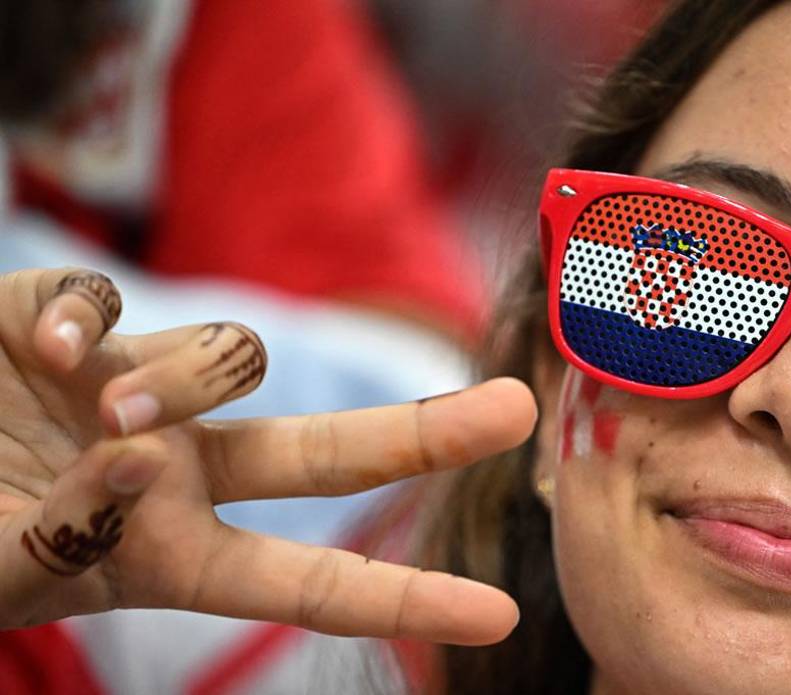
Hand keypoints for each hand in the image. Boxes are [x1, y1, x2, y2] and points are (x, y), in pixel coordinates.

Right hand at [0, 268, 535, 644]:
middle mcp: (179, 464)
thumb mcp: (4, 568)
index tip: (500, 617)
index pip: (308, 584)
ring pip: (236, 359)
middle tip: (521, 408)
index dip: (403, 601)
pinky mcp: (77, 321)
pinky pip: (115, 300)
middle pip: (332, 453)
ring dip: (186, 385)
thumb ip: (65, 539)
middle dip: (427, 432)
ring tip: (103, 413)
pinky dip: (84, 319)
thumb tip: (141, 459)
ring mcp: (138, 387)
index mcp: (175, 549)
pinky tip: (43, 345)